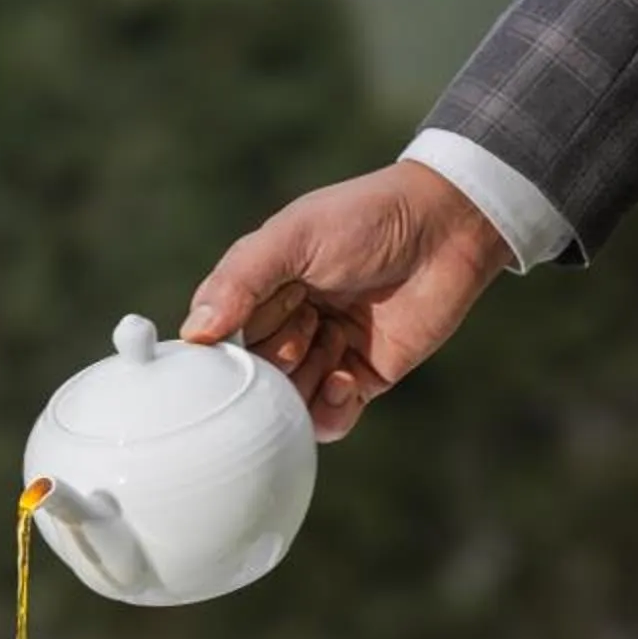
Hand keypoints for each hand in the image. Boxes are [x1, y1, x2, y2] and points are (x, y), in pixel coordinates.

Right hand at [180, 161, 512, 440]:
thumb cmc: (362, 218)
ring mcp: (324, 353)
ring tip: (332, 341)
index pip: (219, 336)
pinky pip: (330, 420)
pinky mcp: (362, 378)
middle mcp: (285, 323)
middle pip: (254, 375)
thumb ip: (239, 281)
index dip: (229, 345)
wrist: (443, 229)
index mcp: (259, 287)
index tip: (244, 337)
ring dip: (303, 385)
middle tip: (307, 321)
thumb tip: (194, 333)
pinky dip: (329, 411)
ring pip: (287, 404)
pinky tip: (344, 377)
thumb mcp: (291, 237)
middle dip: (275, 361)